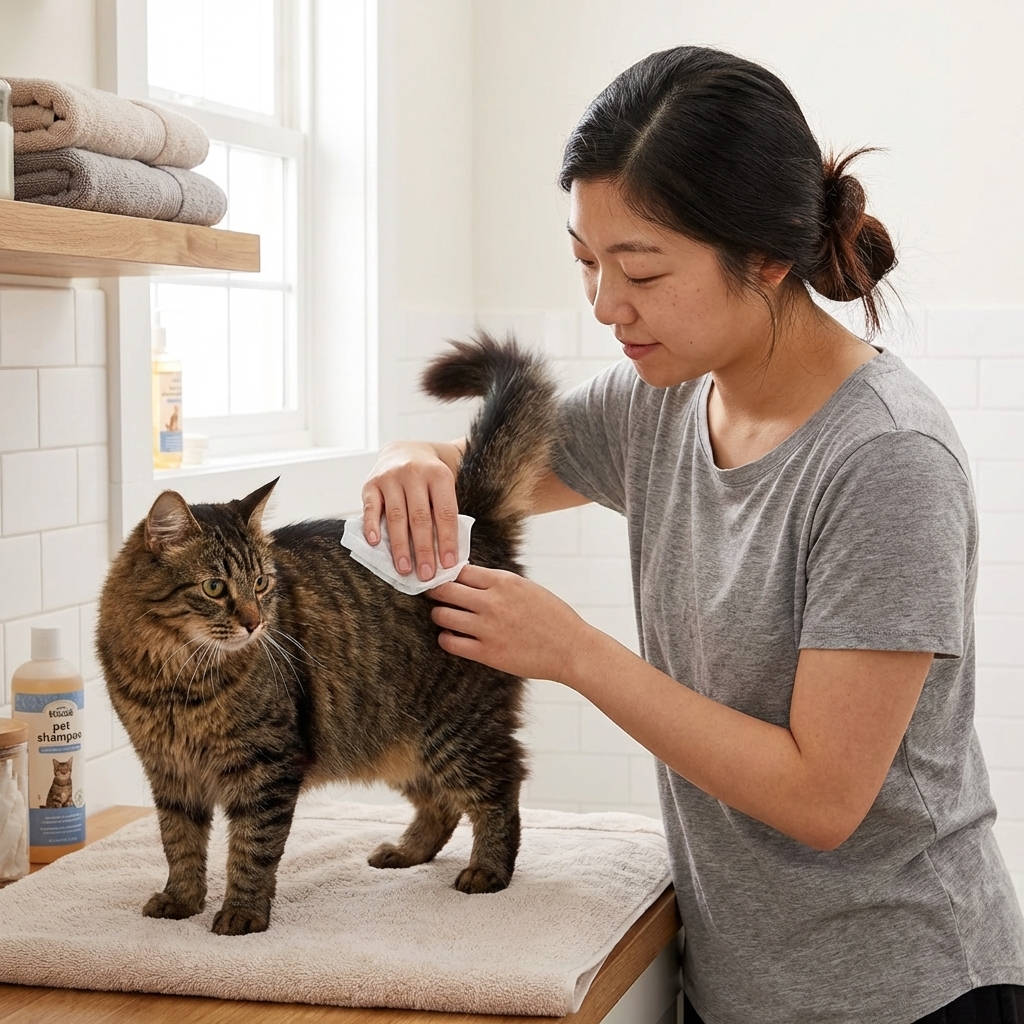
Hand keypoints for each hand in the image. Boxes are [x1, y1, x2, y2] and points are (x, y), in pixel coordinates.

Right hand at [361, 441, 460, 579]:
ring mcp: (390, 477)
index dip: (447, 540)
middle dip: (424, 549)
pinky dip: (371, 526)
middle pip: (420, 517)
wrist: (405, 451)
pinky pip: (370, 507)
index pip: (445, 513)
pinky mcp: (371, 483)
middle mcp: (414, 473)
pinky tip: (374, 543)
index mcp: (439, 475)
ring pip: (396, 516)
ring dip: (400, 546)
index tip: (449, 564)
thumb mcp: (444, 488)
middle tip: (426, 575)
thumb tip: (446, 555)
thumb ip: (445, 513)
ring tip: (404, 569)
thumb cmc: (430, 479)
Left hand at [427, 563, 596, 682]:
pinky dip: (446, 638)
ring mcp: (487, 628)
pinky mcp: (486, 653)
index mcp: (504, 581)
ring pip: (442, 615)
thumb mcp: (527, 588)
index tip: (441, 578)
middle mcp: (492, 602)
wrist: (571, 649)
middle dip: (435, 591)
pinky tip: (452, 636)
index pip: (460, 570)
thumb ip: (499, 583)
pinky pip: (450, 642)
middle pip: (445, 590)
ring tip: (444, 617)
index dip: (447, 573)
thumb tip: (470, 577)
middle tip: (432, 594)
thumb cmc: (553, 617)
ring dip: (439, 615)